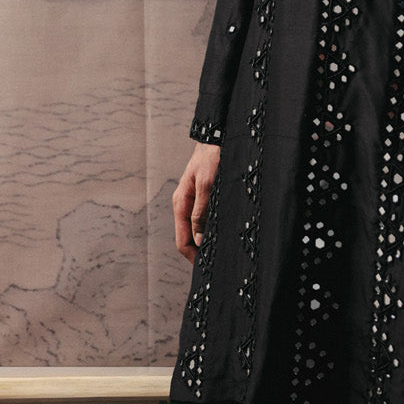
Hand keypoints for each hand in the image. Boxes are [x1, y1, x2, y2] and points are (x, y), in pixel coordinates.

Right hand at [172, 142, 221, 263]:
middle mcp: (184, 205)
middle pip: (188, 238)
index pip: (182, 240)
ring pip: (196, 229)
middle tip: (218, 261)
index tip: (207, 266)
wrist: (217, 137)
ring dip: (206, 240)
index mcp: (181, 203)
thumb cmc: (212, 156)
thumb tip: (198, 238)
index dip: (193, 256)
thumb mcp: (207, 184)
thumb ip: (201, 211)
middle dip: (200, 251)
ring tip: (222, 250)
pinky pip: (203, 219)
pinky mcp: (202, 197)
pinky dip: (210, 229)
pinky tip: (222, 232)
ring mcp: (193, 201)